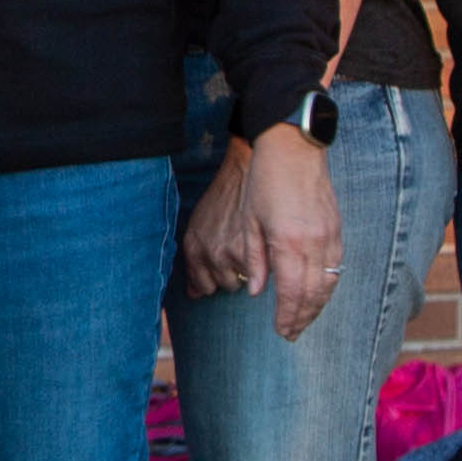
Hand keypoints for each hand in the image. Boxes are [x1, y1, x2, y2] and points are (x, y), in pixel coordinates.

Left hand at [177, 149, 262, 301]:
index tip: (224, 272)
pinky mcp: (262, 247)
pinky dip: (267, 266)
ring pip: (248, 281)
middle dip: (234, 275)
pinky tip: (267, 249)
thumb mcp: (198, 227)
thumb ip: (196, 264)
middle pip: (227, 285)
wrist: (244, 166)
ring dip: (252, 272)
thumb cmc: (223, 196)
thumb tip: (193, 295)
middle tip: (241, 254)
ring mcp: (237, 252)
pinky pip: (264, 272)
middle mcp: (213, 253)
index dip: (215, 281)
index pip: (203, 286)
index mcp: (195, 248)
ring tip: (255, 248)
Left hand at [240, 130, 344, 341]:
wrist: (293, 146)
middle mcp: (315, 243)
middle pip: (313, 294)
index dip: (287, 317)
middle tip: (292, 335)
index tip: (281, 332)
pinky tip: (317, 294)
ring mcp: (330, 236)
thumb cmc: (264, 180)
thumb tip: (257, 292)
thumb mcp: (250, 221)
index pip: (291, 293)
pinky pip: (337, 266)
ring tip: (304, 321)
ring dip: (317, 306)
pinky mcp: (337, 228)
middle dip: (303, 318)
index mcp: (289, 243)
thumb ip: (255, 259)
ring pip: (329, 283)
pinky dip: (328, 286)